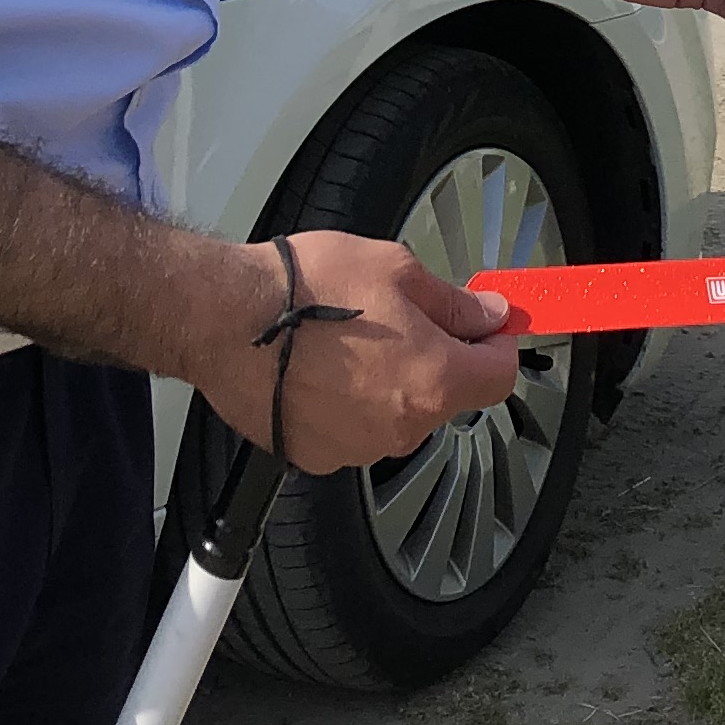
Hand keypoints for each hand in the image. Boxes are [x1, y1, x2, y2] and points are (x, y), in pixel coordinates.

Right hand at [182, 230, 519, 476]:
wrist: (225, 320)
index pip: (500, 376)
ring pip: (397, 414)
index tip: (486, 326)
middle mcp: (402, 426)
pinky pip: (352, 430)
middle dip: (436, 358)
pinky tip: (318, 368)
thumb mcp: (395, 268)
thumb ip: (452, 302)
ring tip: (346, 339)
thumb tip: (488, 315)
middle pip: (446, 395)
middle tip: (399, 316)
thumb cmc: (302, 290)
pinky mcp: (318, 455)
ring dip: (387, 383)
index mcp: (434, 379)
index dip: (497, 344)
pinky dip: (346, 404)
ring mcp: (358, 447)